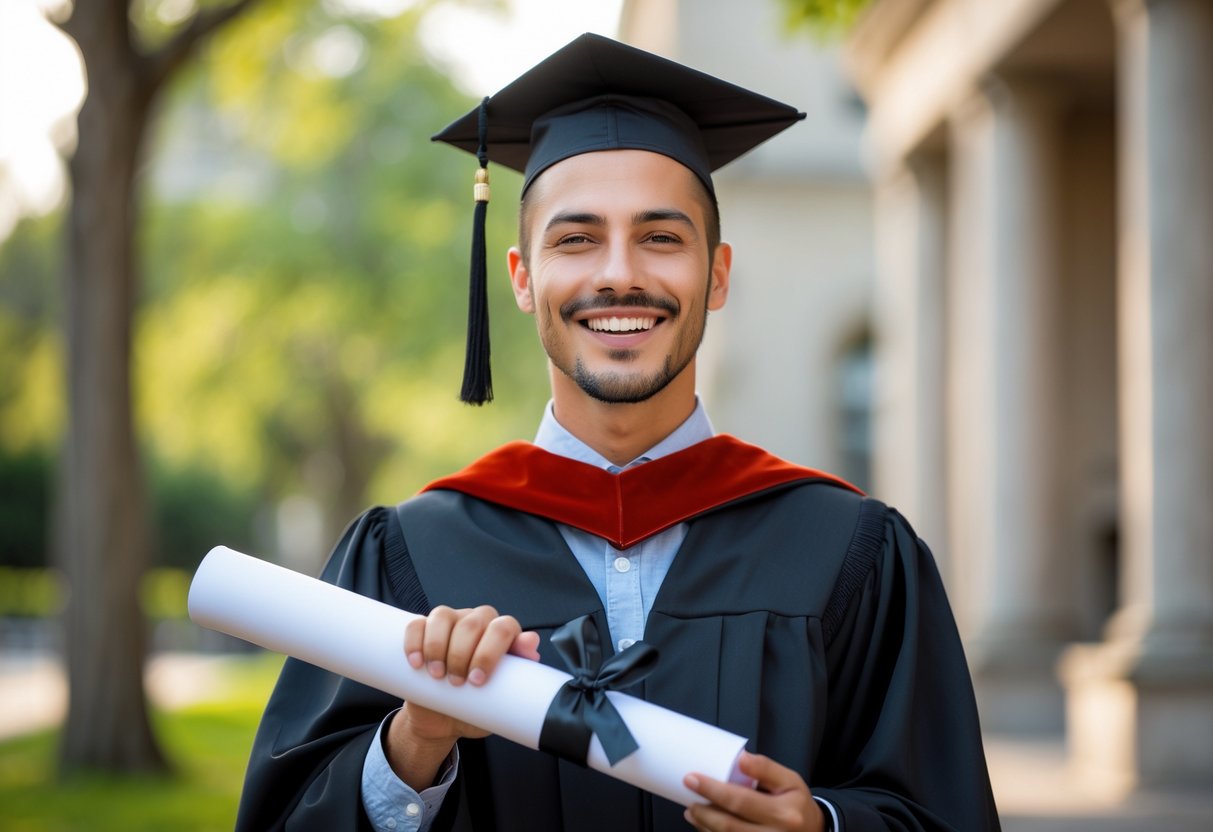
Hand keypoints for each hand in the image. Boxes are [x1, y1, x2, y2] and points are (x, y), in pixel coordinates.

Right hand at [386, 605, 540, 788]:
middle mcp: (478, 622)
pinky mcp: (423, 631)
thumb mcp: (499, 700)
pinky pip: (417, 623)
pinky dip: (415, 641)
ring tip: (437, 675)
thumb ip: (518, 677)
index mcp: (502, 635)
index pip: (504, 627)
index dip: (491, 651)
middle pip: (473, 622)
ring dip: (438, 646)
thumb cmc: (477, 707)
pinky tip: (416, 662)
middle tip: (457, 682)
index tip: (478, 680)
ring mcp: (450, 622)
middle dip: (462, 653)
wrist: (443, 720)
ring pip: (444, 616)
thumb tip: (532, 643)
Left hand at [682, 752, 824, 831]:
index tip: (692, 779)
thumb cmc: (797, 804)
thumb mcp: (790, 780)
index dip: (712, 790)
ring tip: (693, 811)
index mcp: (784, 813)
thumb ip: (765, 768)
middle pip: (729, 826)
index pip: (740, 801)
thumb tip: (741, 758)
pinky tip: (705, 826)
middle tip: (688, 797)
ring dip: (704, 826)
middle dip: (703, 812)